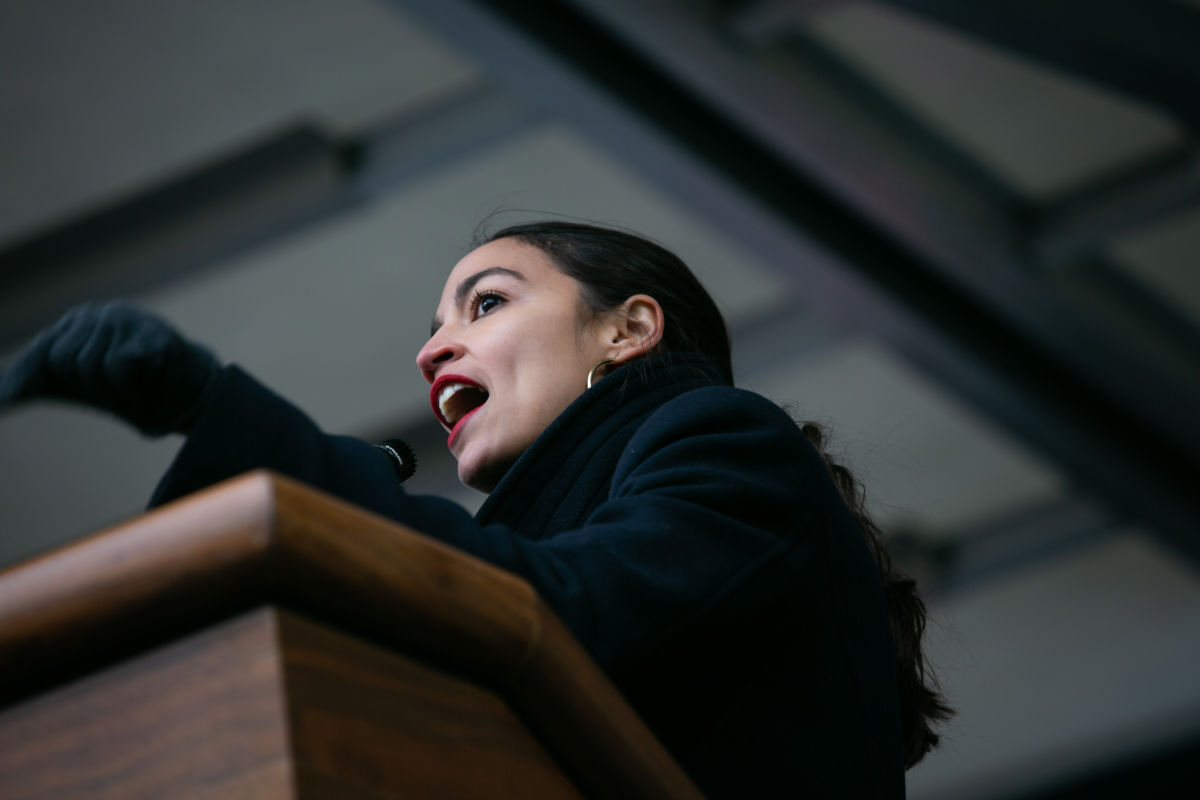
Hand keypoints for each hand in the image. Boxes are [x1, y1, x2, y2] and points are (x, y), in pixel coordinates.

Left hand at [0, 302, 219, 435]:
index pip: (43, 354)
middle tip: (122, 388)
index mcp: (77, 323)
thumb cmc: (135, 393)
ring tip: (139, 381)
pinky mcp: (151, 331)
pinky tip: (152, 375)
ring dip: (117, 388)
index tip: (7, 400)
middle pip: (65, 361)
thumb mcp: (75, 386)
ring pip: (91, 366)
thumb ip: (31, 381)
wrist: (191, 400)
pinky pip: (118, 367)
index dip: (32, 380)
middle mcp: (99, 313)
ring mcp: (127, 317)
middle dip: (92, 387)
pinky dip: (135, 384)